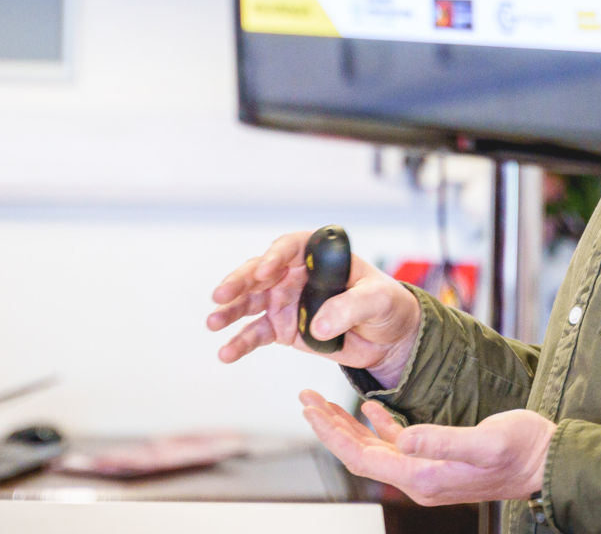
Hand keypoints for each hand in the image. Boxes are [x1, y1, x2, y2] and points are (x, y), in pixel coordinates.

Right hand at [207, 230, 420, 383]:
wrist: (387, 337)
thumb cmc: (385, 305)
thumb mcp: (376, 301)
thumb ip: (349, 307)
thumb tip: (317, 324)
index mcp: (317, 256)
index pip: (290, 248)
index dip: (274, 257)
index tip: (265, 270)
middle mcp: (294, 274)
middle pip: (260, 273)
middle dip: (239, 282)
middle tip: (221, 294)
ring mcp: (284, 301)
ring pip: (250, 302)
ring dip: (230, 311)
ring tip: (213, 323)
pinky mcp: (282, 329)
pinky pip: (256, 334)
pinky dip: (240, 343)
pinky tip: (226, 353)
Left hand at [299, 392, 555, 506]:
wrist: (548, 461)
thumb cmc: (520, 450)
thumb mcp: (482, 441)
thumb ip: (441, 440)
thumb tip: (403, 437)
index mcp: (423, 476)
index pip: (362, 456)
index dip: (332, 433)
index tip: (310, 409)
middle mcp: (419, 478)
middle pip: (360, 454)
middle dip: (329, 426)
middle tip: (305, 399)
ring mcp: (427, 471)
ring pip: (374, 449)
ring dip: (347, 425)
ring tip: (322, 403)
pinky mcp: (437, 460)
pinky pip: (397, 445)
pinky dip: (378, 425)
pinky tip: (369, 407)